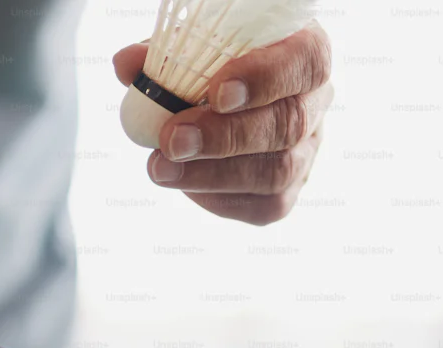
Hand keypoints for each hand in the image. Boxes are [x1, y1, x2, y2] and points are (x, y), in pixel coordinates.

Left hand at [113, 22, 333, 225]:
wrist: (222, 103)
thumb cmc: (210, 64)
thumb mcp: (191, 46)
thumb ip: (165, 54)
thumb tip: (126, 66)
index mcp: (304, 51)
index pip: (306, 61)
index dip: (266, 78)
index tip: (217, 93)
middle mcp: (316, 102)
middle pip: (288, 124)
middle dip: (225, 136)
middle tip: (172, 140)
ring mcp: (308, 150)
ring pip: (277, 171)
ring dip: (213, 174)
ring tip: (161, 168)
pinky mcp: (288, 190)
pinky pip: (265, 205)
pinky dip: (220, 197)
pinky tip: (185, 184)